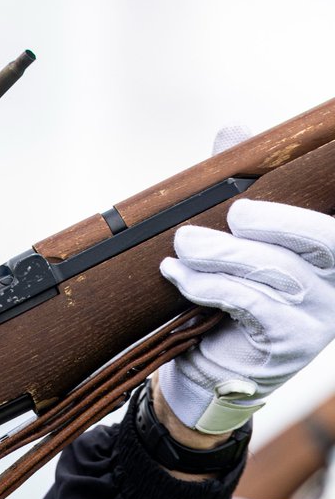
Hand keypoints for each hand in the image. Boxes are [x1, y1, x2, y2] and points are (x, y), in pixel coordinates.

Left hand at [157, 199, 334, 432]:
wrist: (211, 367)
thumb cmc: (225, 296)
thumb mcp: (234, 237)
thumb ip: (241, 186)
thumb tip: (234, 131)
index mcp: (330, 252)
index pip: (328, 224)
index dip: (290, 211)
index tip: (239, 207)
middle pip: (315, 239)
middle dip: (261, 224)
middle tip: (200, 225)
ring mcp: (322, 315)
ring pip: (277, 271)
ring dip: (221, 255)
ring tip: (183, 245)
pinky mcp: (293, 342)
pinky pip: (251, 303)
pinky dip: (210, 285)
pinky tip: (179, 276)